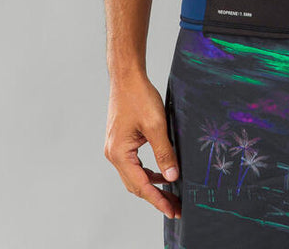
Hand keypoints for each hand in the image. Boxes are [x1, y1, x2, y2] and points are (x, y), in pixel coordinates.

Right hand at [104, 73, 181, 218]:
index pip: (141, 185)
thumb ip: (164, 153)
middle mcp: (113, 154)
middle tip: (175, 206)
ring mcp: (115, 148)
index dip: (158, 200)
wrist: (127, 77)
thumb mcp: (156, 125)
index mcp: (119, 153)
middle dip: (156, 196)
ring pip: (134, 175)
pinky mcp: (120, 141)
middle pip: (135, 184)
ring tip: (171, 192)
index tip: (172, 211)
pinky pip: (134, 164)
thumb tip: (172, 177)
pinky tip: (160, 172)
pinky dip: (147, 171)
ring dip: (151, 184)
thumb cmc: (139, 97)